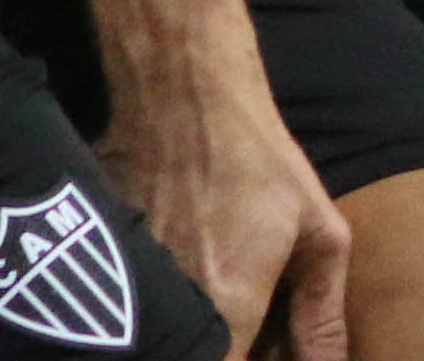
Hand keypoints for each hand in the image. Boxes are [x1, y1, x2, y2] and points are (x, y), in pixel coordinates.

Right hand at [102, 72, 349, 358]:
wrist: (181, 88)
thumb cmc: (258, 156)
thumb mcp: (317, 227)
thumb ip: (321, 311)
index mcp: (227, 307)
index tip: (260, 352)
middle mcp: (171, 308)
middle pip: (194, 354)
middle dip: (224, 348)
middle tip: (246, 332)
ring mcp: (130, 284)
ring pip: (163, 335)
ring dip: (191, 331)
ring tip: (219, 299)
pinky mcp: (101, 258)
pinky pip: (134, 306)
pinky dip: (157, 307)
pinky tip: (178, 282)